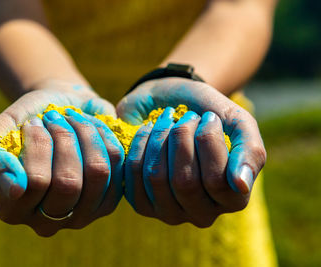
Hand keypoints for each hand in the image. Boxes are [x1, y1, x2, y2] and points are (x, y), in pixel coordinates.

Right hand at [0, 80, 123, 235]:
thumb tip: (15, 189)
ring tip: (72, 118)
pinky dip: (103, 135)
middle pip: (69, 182)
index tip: (33, 122)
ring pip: (97, 172)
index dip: (38, 143)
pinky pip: (116, 163)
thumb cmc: (26, 121)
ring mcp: (81, 216)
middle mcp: (47, 222)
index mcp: (13, 210)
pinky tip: (89, 127)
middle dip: (63, 137)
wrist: (58, 111)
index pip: (36, 181)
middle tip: (54, 118)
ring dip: (84, 133)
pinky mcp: (108, 202)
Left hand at [116, 77, 265, 226]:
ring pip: (157, 179)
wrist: (172, 101)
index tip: (208, 117)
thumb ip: (250, 151)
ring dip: (160, 139)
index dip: (209, 143)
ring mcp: (170, 212)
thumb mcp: (237, 123)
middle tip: (186, 116)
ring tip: (167, 118)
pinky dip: (140, 145)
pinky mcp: (143, 204)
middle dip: (182, 138)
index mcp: (232, 199)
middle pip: (185, 182)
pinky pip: (134, 176)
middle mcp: (202, 213)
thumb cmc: (209, 113)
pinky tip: (149, 130)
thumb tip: (240, 185)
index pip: (218, 181)